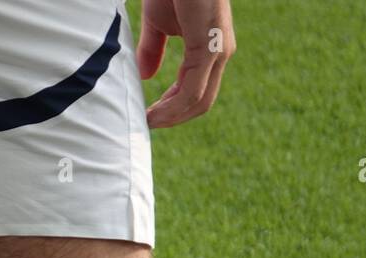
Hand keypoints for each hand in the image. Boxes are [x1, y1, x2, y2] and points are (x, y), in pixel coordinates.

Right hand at [137, 0, 235, 127]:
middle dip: (172, 119)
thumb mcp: (158, 23)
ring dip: (170, 118)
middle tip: (144, 126)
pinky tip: (153, 114)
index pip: (196, 91)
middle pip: (201, 103)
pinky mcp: (208, 47)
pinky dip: (172, 108)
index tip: (147, 117)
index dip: (172, 109)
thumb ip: (153, 50)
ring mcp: (217, 51)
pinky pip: (192, 90)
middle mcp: (221, 53)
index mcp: (210, 49)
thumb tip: (145, 76)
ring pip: (198, 101)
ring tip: (146, 124)